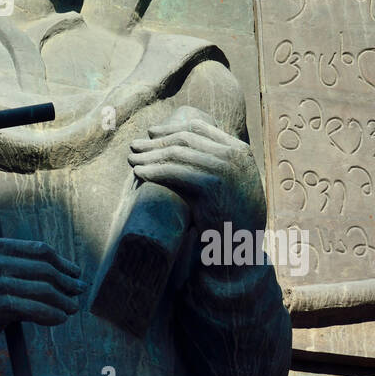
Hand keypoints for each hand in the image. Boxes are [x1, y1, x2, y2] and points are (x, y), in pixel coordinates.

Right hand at [0, 238, 82, 375]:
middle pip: (44, 268)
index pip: (37, 251)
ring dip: (63, 299)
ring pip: (42, 289)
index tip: (73, 271)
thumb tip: (34, 267)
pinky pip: (33, 309)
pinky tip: (60, 318)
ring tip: (72, 307)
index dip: (61, 262)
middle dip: (67, 280)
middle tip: (79, 289)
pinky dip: (51, 313)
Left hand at [127, 106, 265, 242]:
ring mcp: (224, 169)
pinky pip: (174, 172)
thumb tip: (173, 145)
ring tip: (131, 159)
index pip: (198, 128)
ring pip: (177, 153)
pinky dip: (153, 170)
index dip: (170, 129)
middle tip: (134, 146)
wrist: (242, 247)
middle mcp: (234, 155)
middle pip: (185, 138)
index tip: (151, 133)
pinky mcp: (211, 186)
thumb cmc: (230, 217)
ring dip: (149, 155)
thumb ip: (210, 162)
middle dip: (156, 141)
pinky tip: (139, 173)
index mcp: (239, 150)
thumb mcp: (227, 182)